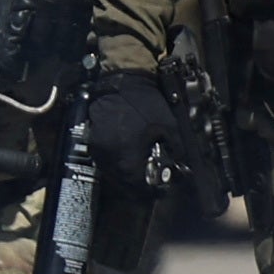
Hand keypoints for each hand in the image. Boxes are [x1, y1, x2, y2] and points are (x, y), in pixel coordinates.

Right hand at [90, 69, 186, 193]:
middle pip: (123, 184)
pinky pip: (104, 161)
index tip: (160, 190)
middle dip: (137, 187)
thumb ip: (176, 149)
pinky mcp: (93, 142)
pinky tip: (127, 160)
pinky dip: (116, 165)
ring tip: (140, 172)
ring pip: (112, 174)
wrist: (122, 81)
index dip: (150, 192)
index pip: (137, 186)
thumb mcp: (168, 126)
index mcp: (127, 158)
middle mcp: (109, 159)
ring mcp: (98, 151)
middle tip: (151, 184)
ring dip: (126, 177)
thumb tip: (180, 166)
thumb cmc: (145, 103)